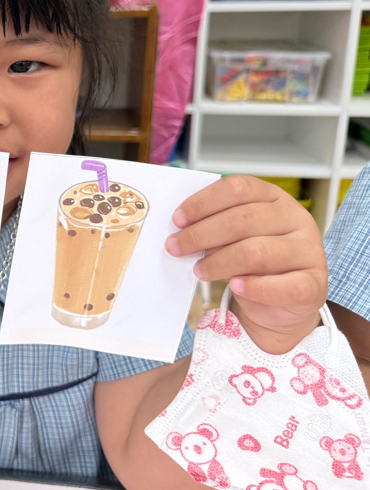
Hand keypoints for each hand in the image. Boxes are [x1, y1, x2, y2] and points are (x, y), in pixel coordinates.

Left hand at [166, 174, 326, 352]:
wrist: (283, 301)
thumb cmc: (253, 262)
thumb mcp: (235, 236)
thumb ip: (215, 227)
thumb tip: (180, 231)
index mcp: (274, 198)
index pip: (237, 188)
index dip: (203, 202)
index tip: (177, 219)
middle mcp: (296, 218)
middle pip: (242, 219)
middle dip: (201, 234)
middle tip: (176, 247)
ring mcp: (309, 250)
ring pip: (257, 252)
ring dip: (219, 262)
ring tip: (200, 270)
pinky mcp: (313, 284)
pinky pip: (282, 286)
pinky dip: (254, 287)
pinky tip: (235, 286)